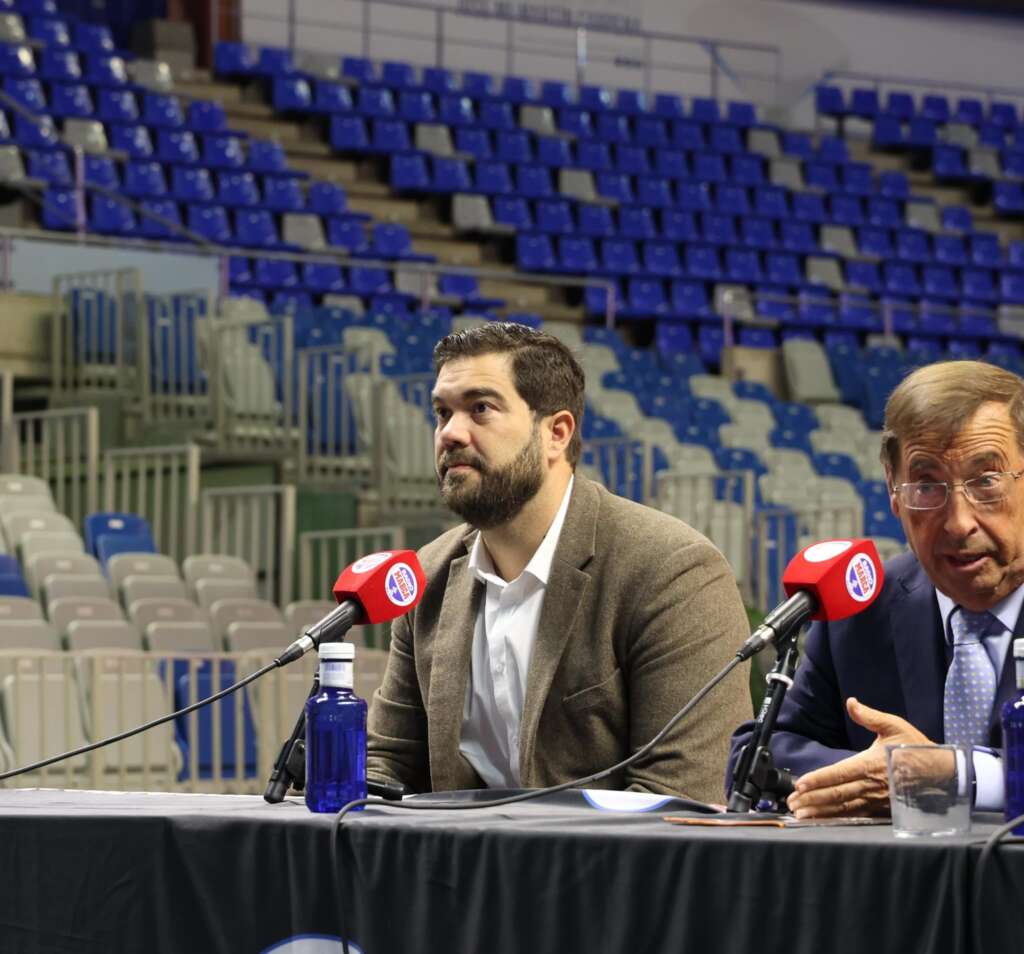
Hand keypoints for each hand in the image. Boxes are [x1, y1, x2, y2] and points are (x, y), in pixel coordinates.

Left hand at [786, 697, 930, 818]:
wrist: (942, 772)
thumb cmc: (915, 747)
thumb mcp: (894, 725)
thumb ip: (869, 716)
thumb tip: (851, 702)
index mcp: (871, 764)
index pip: (839, 773)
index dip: (819, 779)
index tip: (800, 784)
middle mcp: (871, 785)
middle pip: (837, 794)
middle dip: (812, 799)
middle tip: (792, 803)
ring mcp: (876, 800)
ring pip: (844, 808)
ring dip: (821, 811)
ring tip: (801, 814)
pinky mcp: (881, 809)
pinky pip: (856, 816)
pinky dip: (838, 819)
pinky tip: (824, 821)